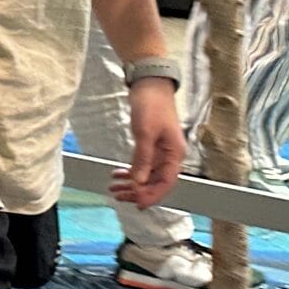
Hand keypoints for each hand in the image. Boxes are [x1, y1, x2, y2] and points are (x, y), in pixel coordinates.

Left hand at [113, 79, 186, 208]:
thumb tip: (138, 181)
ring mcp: (161, 150)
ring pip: (147, 174)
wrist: (150, 84)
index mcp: (174, 154)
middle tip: (118, 196)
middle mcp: (170, 155)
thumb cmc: (151, 105)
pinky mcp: (151, 144)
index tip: (136, 204)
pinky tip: (118, 174)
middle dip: (137, 191)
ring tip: (114, 188)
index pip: (165, 183)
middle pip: (155, 181)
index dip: (151, 196)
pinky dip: (131, 171)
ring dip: (132, 183)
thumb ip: (142, 158)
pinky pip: (142, 164)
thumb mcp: (145, 133)